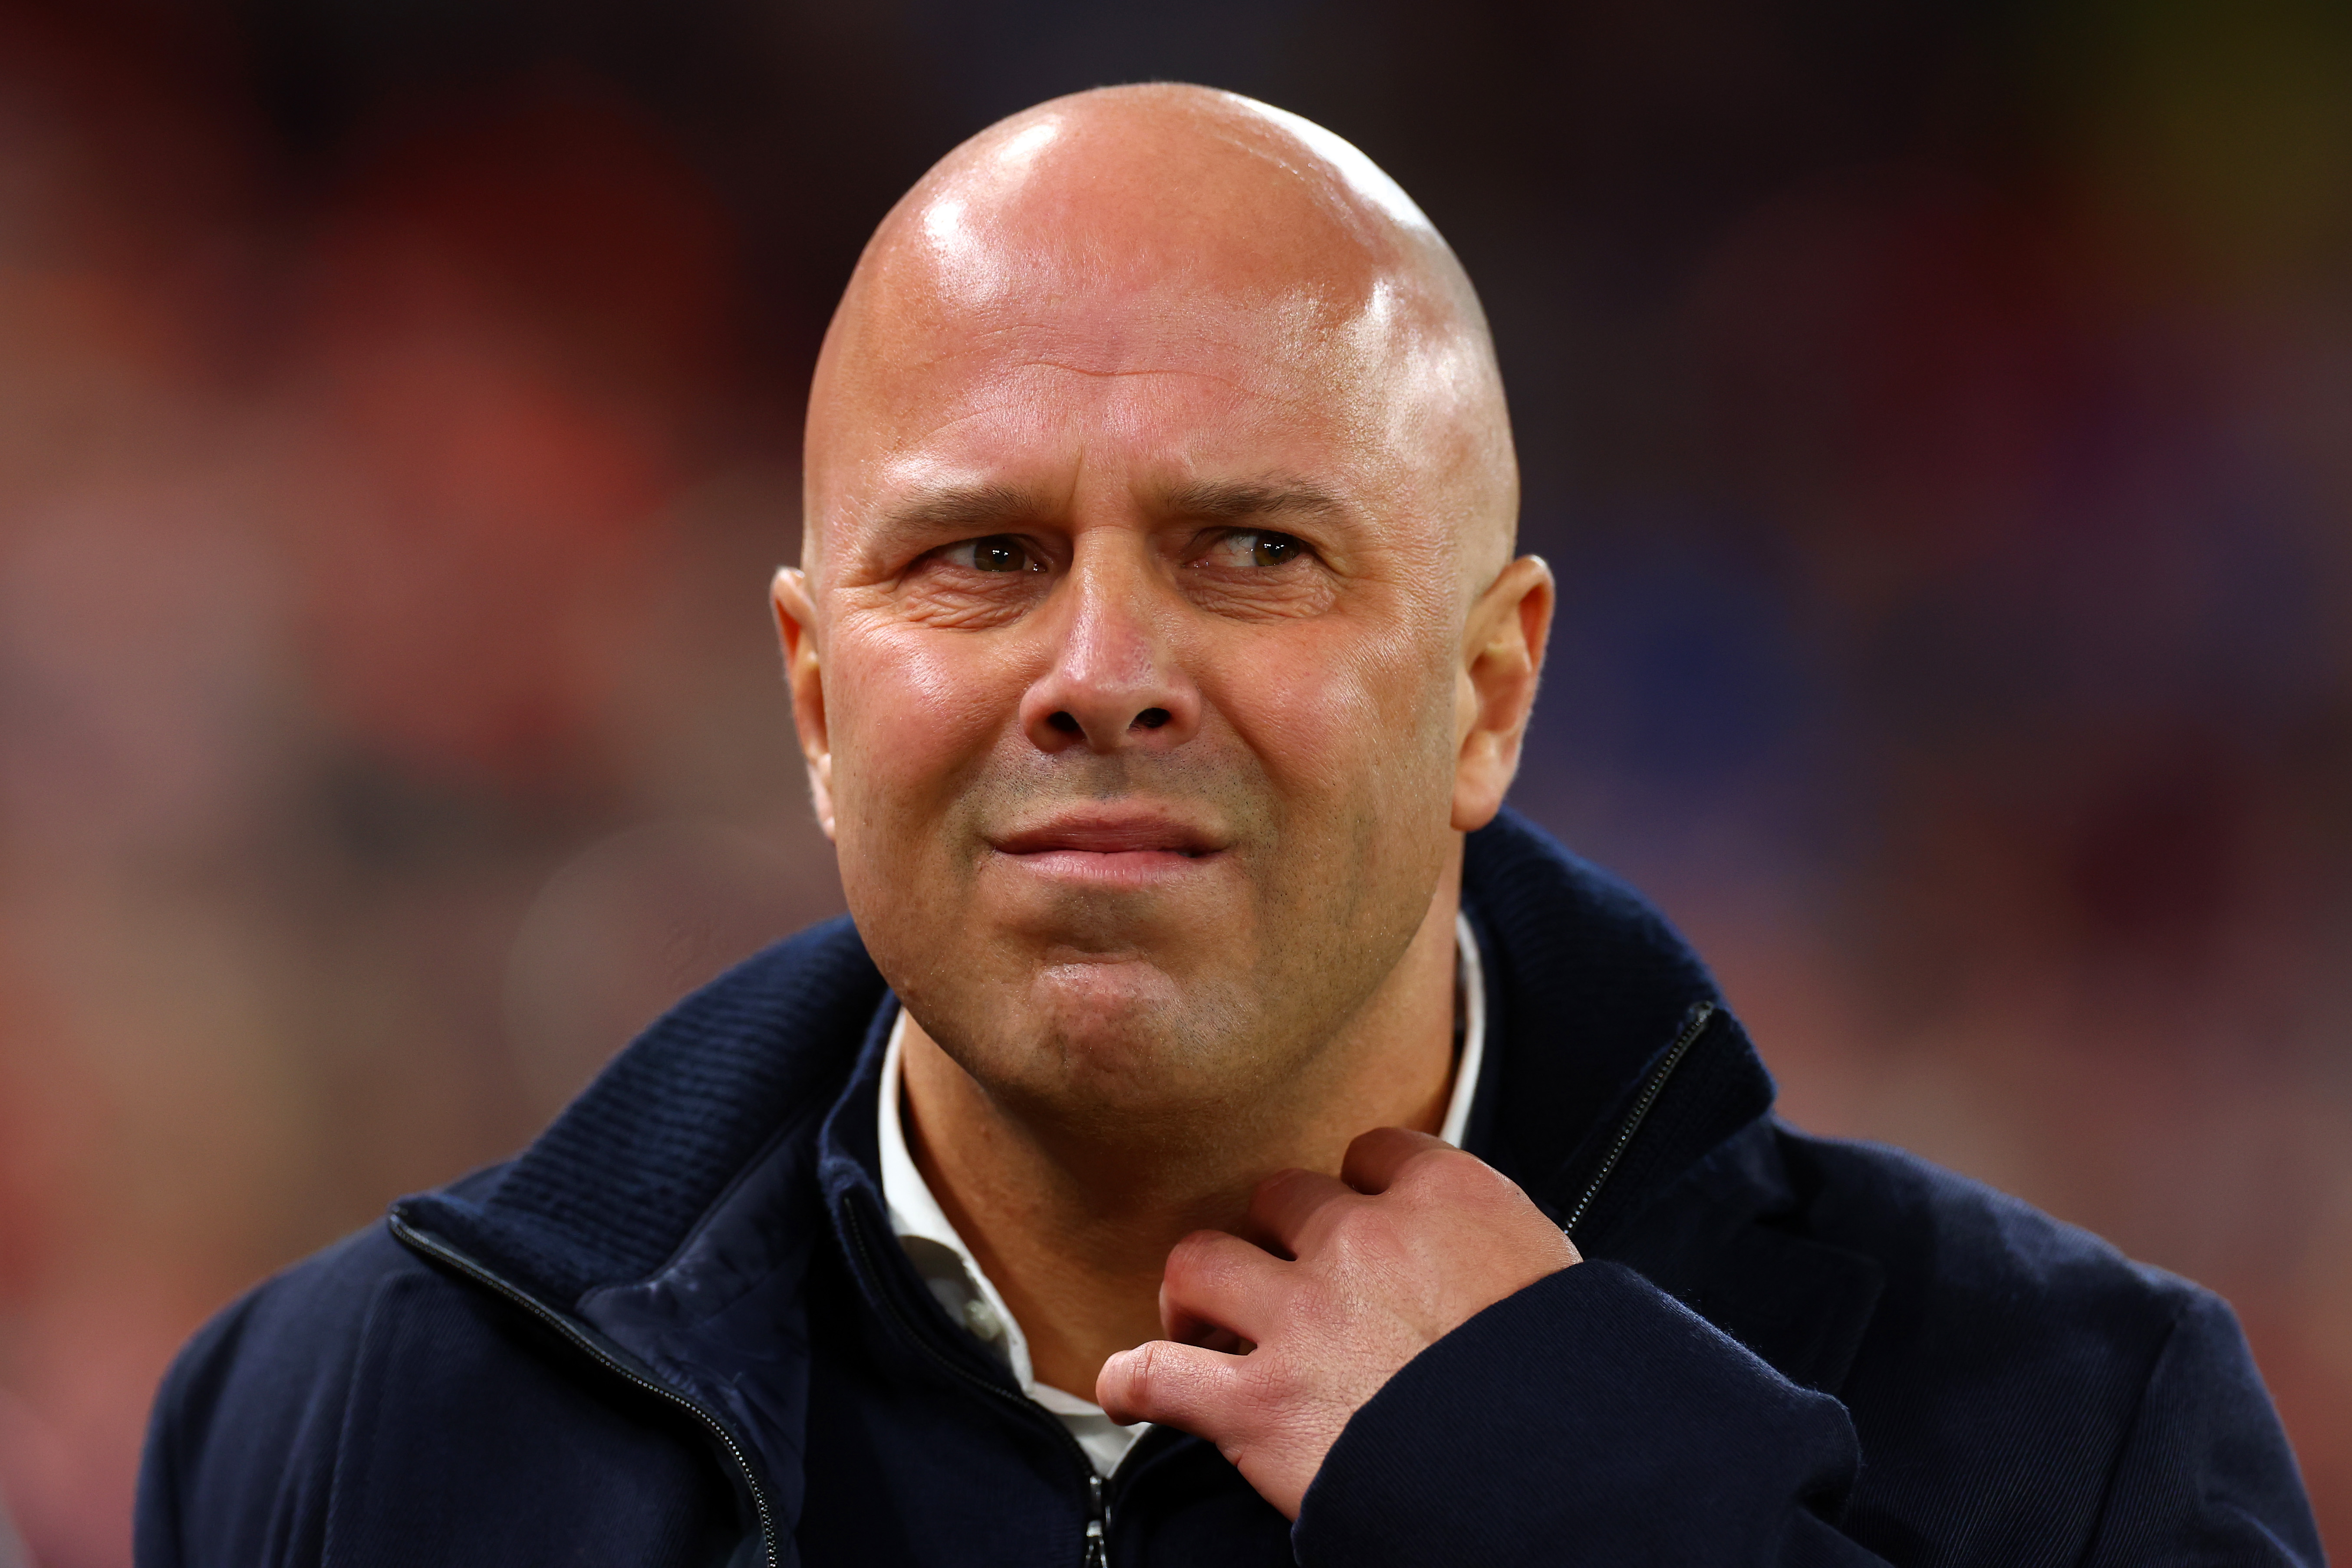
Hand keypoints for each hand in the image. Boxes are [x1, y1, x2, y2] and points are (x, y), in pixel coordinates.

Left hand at [1095, 1127, 1578, 1517]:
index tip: (1355, 1219)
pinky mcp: (1260, 1402)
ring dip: (1197, 1292)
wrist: (1554, 1475)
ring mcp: (1305, 1317)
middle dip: (1277, 1239)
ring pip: (1202, 1261)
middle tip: (1285, 1285)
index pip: (1375, 1153)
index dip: (1356, 1190)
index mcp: (1449, 1201)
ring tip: (1204, 1323)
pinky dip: (1135, 1382)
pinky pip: (1158, 1375)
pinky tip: (1131, 1389)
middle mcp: (1366, 1240)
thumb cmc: (1572, 1389)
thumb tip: (1486, 1267)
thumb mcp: (1556, 1286)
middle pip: (1281, 1199)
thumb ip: (1500, 1255)